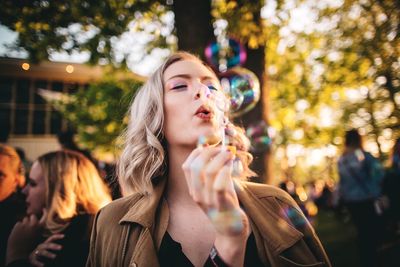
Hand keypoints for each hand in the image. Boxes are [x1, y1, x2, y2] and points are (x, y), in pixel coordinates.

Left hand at [6, 211, 45, 263]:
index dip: (44, 211)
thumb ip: (38, 227)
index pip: (44, 215)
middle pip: (32, 216)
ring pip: (25, 219)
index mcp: (40, 227)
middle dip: (30, 220)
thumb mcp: (38, 236)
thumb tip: (39, 221)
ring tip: (23, 232)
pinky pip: (18, 223)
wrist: (19, 252)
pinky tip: (18, 233)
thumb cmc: (30, 245)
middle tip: (29, 227)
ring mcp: (25, 224)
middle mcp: (34, 224)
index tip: (43, 208)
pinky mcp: (18, 225)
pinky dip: (18, 227)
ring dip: (24, 224)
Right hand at [29, 234, 63, 266]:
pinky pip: (35, 261)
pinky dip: (38, 263)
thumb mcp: (46, 246)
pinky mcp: (32, 259)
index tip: (64, 236)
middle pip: (47, 245)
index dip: (57, 236)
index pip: (51, 238)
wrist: (30, 256)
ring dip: (48, 254)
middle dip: (54, 246)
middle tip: (61, 247)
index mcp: (45, 243)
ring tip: (55, 256)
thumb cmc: (41, 251)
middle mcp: (41, 247)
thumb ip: (53, 244)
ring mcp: (36, 252)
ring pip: (42, 252)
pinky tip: (42, 265)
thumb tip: (64, 240)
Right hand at [182, 146, 249, 265]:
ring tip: (231, 155)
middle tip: (224, 149)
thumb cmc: (225, 202)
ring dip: (221, 158)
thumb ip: (214, 168)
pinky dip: (225, 172)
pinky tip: (232, 167)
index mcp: (193, 189)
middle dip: (210, 152)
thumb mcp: (215, 184)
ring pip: (208, 172)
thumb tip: (213, 147)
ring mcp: (208, 201)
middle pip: (195, 166)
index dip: (197, 153)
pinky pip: (219, 186)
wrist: (230, 228)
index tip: (210, 147)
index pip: (187, 166)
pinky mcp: (221, 206)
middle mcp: (197, 195)